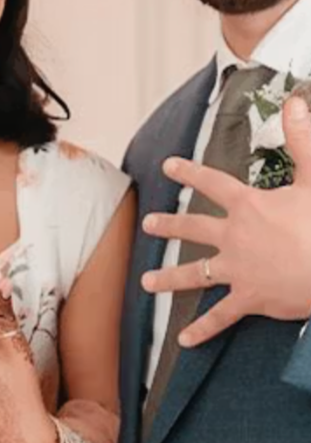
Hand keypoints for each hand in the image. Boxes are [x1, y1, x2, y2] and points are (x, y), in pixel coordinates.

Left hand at [141, 96, 310, 346]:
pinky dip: (203, 331)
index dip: (190, 171)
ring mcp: (238, 271)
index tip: (168, 165)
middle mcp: (234, 237)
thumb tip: (294, 100)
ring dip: (169, 279)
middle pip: (193, 229)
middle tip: (148, 225)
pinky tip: (184, 342)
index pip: (212, 183)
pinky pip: (221, 318)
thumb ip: (302, 139)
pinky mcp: (249, 300)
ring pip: (194, 275)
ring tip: (146, 283)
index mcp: (248, 207)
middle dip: (168, 226)